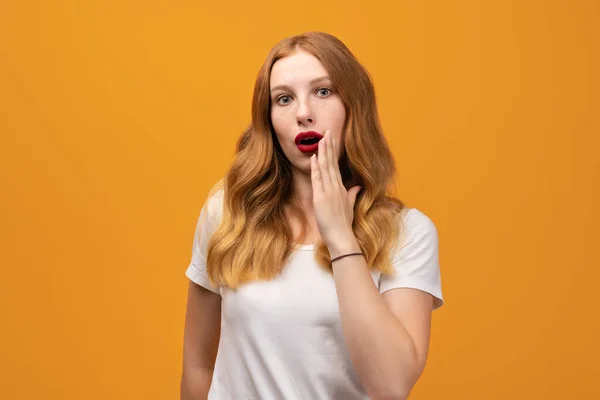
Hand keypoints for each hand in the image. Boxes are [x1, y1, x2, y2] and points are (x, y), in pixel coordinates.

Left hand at [310, 130, 361, 254]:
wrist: (342, 237)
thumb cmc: (344, 224)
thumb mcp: (349, 207)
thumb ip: (352, 195)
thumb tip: (357, 187)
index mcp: (341, 189)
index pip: (336, 166)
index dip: (333, 152)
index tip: (331, 140)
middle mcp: (336, 187)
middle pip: (331, 163)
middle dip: (329, 147)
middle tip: (327, 131)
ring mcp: (329, 192)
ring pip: (325, 168)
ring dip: (323, 153)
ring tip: (321, 139)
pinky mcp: (321, 198)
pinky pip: (318, 179)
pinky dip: (316, 168)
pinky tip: (314, 157)